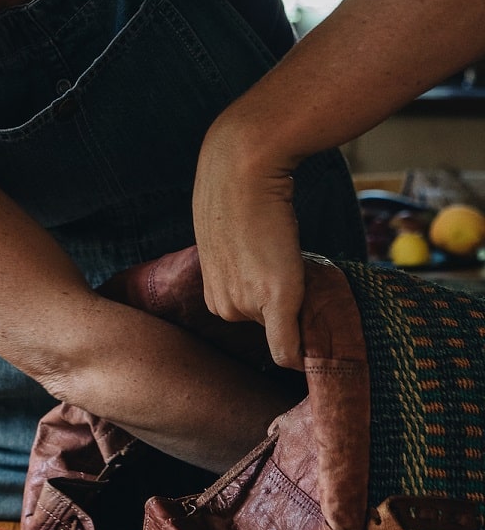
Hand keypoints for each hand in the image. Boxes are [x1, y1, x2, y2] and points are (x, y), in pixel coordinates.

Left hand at [192, 122, 305, 369]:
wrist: (243, 170)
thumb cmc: (239, 201)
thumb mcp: (231, 244)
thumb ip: (245, 272)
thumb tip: (265, 288)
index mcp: (215, 299)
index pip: (258, 322)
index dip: (280, 306)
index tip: (289, 284)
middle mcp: (225, 309)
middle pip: (273, 325)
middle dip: (289, 303)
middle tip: (290, 263)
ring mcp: (247, 307)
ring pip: (286, 328)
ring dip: (301, 305)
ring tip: (294, 259)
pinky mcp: (274, 299)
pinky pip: (288, 348)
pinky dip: (302, 357)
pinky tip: (314, 359)